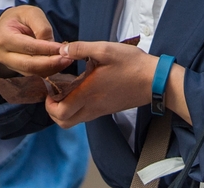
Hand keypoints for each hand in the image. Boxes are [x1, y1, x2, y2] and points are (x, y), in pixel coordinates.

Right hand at [0, 5, 71, 77]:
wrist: (6, 26)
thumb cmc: (19, 18)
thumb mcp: (31, 13)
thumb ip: (42, 28)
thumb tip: (53, 46)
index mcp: (4, 38)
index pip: (28, 47)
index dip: (47, 49)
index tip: (63, 49)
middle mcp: (2, 55)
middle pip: (29, 65)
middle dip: (50, 64)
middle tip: (67, 59)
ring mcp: (8, 65)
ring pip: (32, 73)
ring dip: (51, 69)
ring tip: (66, 61)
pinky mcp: (16, 71)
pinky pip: (33, 75)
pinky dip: (47, 71)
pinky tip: (59, 64)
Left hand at [45, 41, 191, 127]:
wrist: (154, 81)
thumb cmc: (132, 65)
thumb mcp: (105, 50)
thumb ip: (81, 49)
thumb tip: (62, 50)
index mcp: (88, 94)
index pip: (60, 113)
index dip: (49, 105)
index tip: (50, 90)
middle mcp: (92, 107)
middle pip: (63, 123)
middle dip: (53, 112)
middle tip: (53, 94)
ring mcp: (99, 111)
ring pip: (73, 122)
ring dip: (63, 111)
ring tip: (65, 92)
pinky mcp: (106, 110)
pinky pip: (84, 116)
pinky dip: (75, 109)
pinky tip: (80, 91)